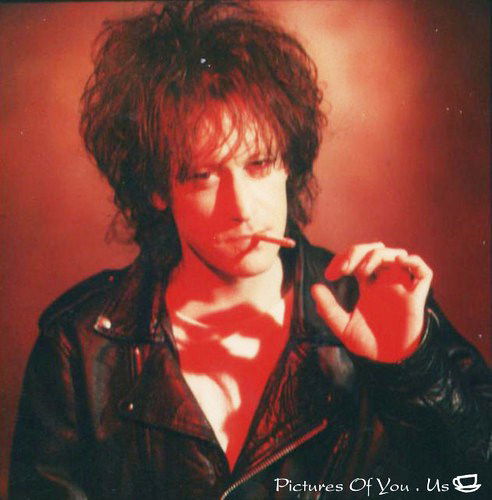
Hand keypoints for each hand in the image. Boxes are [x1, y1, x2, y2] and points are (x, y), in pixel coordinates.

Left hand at [311, 242, 432, 362]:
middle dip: (358, 251)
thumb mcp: (343, 327)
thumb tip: (314, 287)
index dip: (342, 258)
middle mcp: (385, 282)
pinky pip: (423, 272)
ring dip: (377, 256)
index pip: (358, 258)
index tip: (330, 275)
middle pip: (376, 250)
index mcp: (368, 285)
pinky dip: (414, 262)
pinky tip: (398, 264)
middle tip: (344, 268)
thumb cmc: (368, 343)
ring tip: (362, 272)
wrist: (389, 361)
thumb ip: (329, 308)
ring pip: (397, 255)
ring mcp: (401, 287)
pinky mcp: (417, 297)